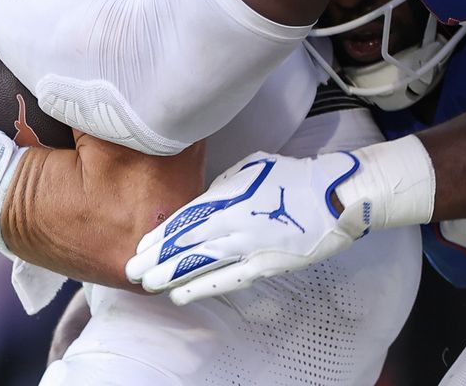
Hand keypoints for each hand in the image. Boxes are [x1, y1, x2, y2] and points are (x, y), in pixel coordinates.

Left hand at [124, 151, 369, 305]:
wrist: (333, 197)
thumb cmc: (292, 177)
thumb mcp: (251, 168)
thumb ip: (224, 186)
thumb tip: (204, 199)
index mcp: (228, 196)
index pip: (184, 218)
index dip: (160, 235)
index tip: (140, 245)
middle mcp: (233, 223)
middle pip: (185, 244)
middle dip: (156, 259)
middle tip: (132, 270)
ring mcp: (248, 247)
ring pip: (199, 265)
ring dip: (171, 276)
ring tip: (148, 284)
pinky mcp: (264, 266)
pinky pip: (227, 280)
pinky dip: (201, 288)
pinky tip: (180, 295)